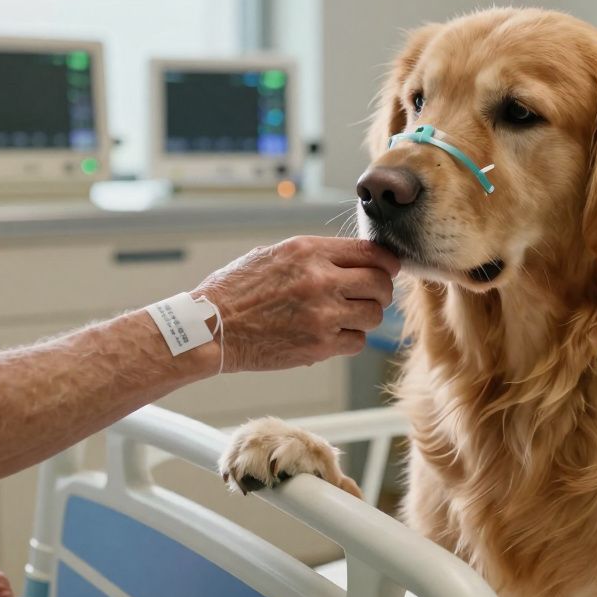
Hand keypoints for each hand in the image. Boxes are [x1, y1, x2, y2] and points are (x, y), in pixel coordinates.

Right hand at [192, 236, 398, 372]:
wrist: (209, 329)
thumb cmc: (236, 291)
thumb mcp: (273, 254)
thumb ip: (315, 255)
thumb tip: (352, 259)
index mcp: (309, 251)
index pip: (371, 252)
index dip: (387, 263)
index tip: (388, 270)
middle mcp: (320, 279)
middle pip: (381, 283)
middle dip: (381, 291)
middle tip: (370, 297)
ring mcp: (321, 314)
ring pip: (374, 315)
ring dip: (366, 317)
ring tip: (347, 317)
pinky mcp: (318, 345)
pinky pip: (356, 341)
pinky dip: (349, 340)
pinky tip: (331, 335)